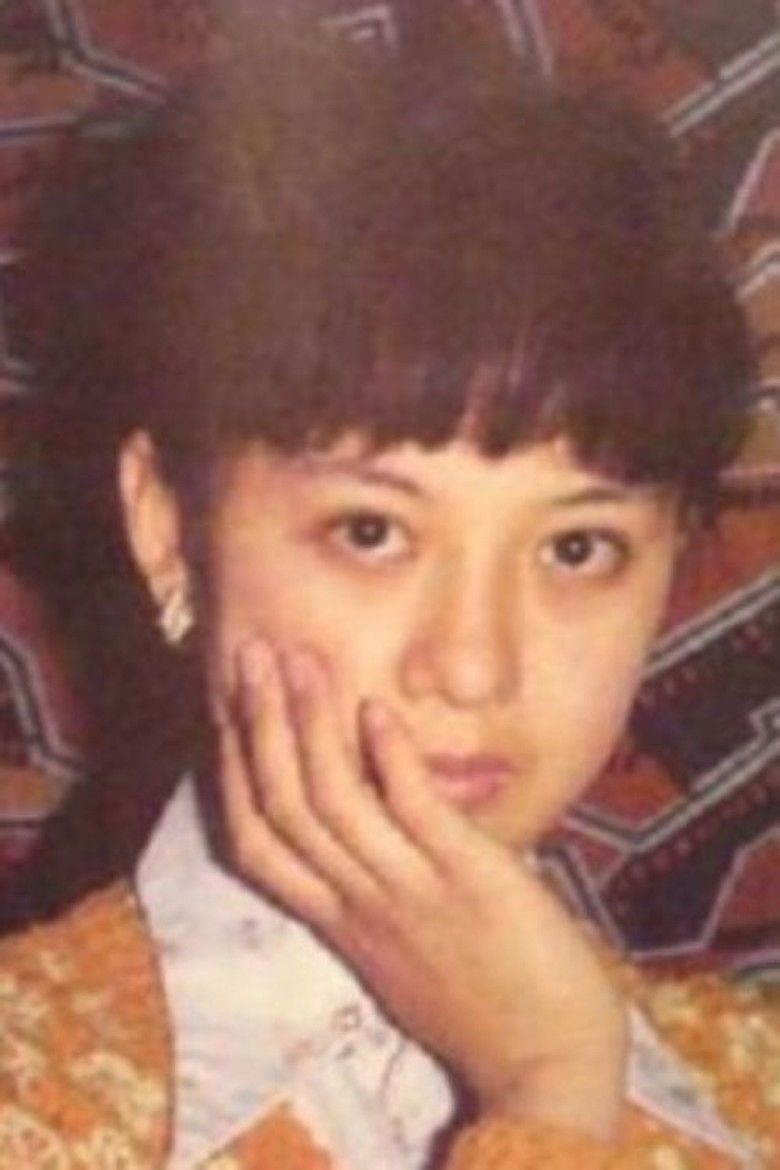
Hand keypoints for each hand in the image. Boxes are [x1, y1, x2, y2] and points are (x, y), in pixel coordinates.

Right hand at [215, 638, 626, 1139]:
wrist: (547, 1061)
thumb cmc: (480, 1000)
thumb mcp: (401, 946)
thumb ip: (374, 886)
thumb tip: (371, 809)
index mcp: (338, 920)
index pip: (255, 842)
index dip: (232, 771)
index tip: (227, 708)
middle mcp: (359, 904)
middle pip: (283, 807)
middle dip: (258, 726)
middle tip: (249, 655)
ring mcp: (410, 892)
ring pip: (333, 802)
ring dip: (310, 725)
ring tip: (299, 662)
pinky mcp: (469, 880)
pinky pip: (415, 812)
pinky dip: (390, 758)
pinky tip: (376, 710)